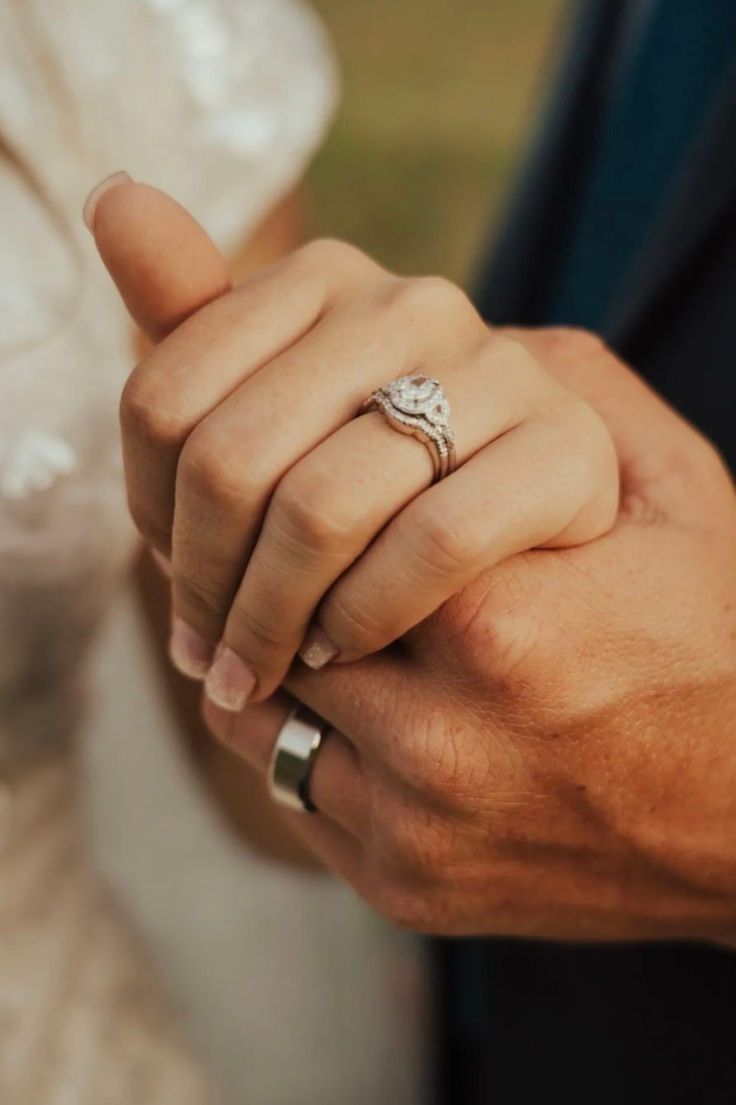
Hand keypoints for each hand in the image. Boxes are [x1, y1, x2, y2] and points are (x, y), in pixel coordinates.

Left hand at [88, 177, 617, 710]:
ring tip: (267, 664)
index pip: (164, 400)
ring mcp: (496, 369)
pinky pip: (430, 545)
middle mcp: (410, 302)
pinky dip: (366, 613)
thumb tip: (114, 198)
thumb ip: (197, 321)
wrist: (545, 525)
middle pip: (232, 461)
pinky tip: (344, 644)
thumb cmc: (392, 469)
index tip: (176, 580)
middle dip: (205, 582)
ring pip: (320, 508)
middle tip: (213, 656)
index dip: (150, 513)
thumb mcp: (286, 401)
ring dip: (271, 616)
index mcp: (325, 276)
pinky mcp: (566, 449)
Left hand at [207, 328, 735, 943]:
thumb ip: (578, 392)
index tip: (290, 460)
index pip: (311, 521)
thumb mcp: (673, 494)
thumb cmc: (709, 641)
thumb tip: (472, 332)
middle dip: (262, 567)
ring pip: (261, 708)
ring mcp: (416, 826)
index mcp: (500, 616)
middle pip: (276, 616)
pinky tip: (336, 693)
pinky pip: (286, 786)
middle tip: (264, 533)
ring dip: (265, 649)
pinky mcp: (402, 888)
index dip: (290, 483)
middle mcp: (444, 736)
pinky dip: (289, 728)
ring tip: (301, 609)